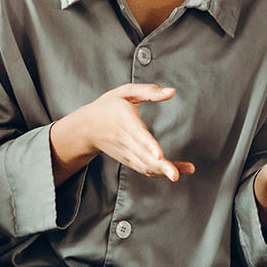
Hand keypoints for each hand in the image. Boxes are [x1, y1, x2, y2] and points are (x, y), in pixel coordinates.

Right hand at [50, 83, 194, 186]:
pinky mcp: (128, 160)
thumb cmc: (108, 106)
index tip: (160, 155)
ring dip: (162, 172)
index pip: (137, 134)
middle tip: (175, 175)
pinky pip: (144, 169)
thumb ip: (149, 91)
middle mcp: (124, 139)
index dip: (149, 145)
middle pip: (142, 155)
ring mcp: (125, 152)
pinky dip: (158, 173)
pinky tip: (176, 172)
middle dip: (160, 166)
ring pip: (144, 165)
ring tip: (179, 174)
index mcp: (124, 119)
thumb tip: (173, 92)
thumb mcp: (125, 92)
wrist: (86, 128)